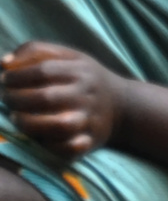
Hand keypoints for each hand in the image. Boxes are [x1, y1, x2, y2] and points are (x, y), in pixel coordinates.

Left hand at [1, 41, 123, 158]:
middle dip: (16, 99)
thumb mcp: (70, 57)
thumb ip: (37, 52)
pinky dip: (49, 145)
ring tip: (16, 117)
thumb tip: (4, 63)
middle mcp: (87, 94)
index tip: (5, 80)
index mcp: (82, 71)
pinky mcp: (89, 141)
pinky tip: (38, 135)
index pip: (43, 71)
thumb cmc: (86, 79)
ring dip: (27, 123)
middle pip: (45, 98)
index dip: (17, 76)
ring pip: (57, 125)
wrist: (123, 106)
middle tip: (7, 99)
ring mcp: (89, 119)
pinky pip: (67, 148)